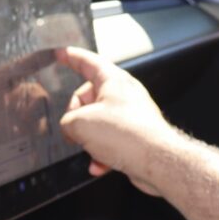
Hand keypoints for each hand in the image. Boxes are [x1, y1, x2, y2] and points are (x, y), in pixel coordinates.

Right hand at [57, 47, 175, 195]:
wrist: (157, 161)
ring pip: (98, 122)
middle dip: (76, 116)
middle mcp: (125, 94)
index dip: (71, 57)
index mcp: (113, 81)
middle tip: (74, 130)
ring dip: (89, 139)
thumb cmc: (127, 136)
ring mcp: (132, 114)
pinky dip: (101, 153)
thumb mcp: (80, 124)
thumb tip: (70, 129)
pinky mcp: (136, 135)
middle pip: (88, 98)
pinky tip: (99, 165)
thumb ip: (67, 122)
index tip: (61, 54)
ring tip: (92, 149)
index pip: (87, 62)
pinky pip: (111, 140)